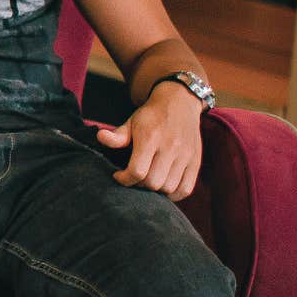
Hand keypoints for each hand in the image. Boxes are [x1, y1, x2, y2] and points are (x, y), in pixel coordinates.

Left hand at [94, 82, 202, 200]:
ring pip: (168, 188)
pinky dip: (173, 194)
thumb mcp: (131, 122)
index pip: (137, 171)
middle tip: (134, 178)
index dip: (124, 179)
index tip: (119, 175)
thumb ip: (117, 135)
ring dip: (155, 190)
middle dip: (139, 185)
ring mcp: (185, 156)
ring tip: (148, 181)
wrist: (180, 102)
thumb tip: (101, 137)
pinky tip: (163, 186)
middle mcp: (170, 147)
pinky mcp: (196, 162)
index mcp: (151, 138)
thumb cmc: (151, 116)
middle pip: (153, 182)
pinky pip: (186, 189)